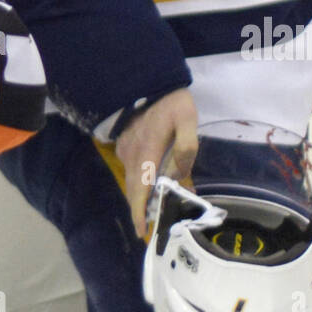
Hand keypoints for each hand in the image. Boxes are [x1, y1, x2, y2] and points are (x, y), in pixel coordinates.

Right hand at [115, 88, 197, 239]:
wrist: (148, 80)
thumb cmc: (170, 102)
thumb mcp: (187, 120)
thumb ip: (186, 147)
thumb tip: (180, 174)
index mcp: (147, 152)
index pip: (140, 188)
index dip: (139, 211)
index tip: (142, 231)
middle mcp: (132, 155)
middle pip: (134, 190)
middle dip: (141, 210)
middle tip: (150, 227)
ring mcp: (126, 149)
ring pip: (132, 181)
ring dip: (140, 197)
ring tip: (153, 209)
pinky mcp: (124, 144)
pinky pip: (131, 170)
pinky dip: (139, 182)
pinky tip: (151, 185)